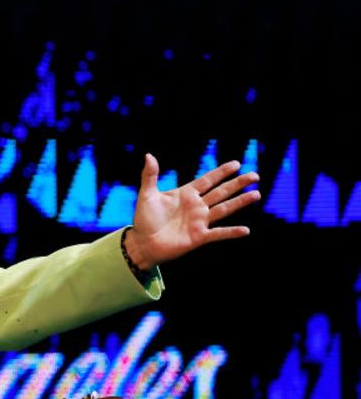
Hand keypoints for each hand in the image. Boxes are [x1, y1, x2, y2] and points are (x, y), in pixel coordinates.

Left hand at [123, 153, 260, 269]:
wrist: (142, 243)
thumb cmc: (144, 219)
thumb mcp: (147, 195)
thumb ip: (150, 176)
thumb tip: (149, 155)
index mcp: (186, 194)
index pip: (207, 180)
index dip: (221, 172)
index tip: (236, 163)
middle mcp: (196, 206)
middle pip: (221, 192)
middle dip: (238, 183)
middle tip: (254, 175)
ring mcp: (199, 221)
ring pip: (224, 209)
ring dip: (240, 202)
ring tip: (256, 194)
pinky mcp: (199, 237)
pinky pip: (218, 233)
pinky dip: (231, 232)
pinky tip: (245, 230)